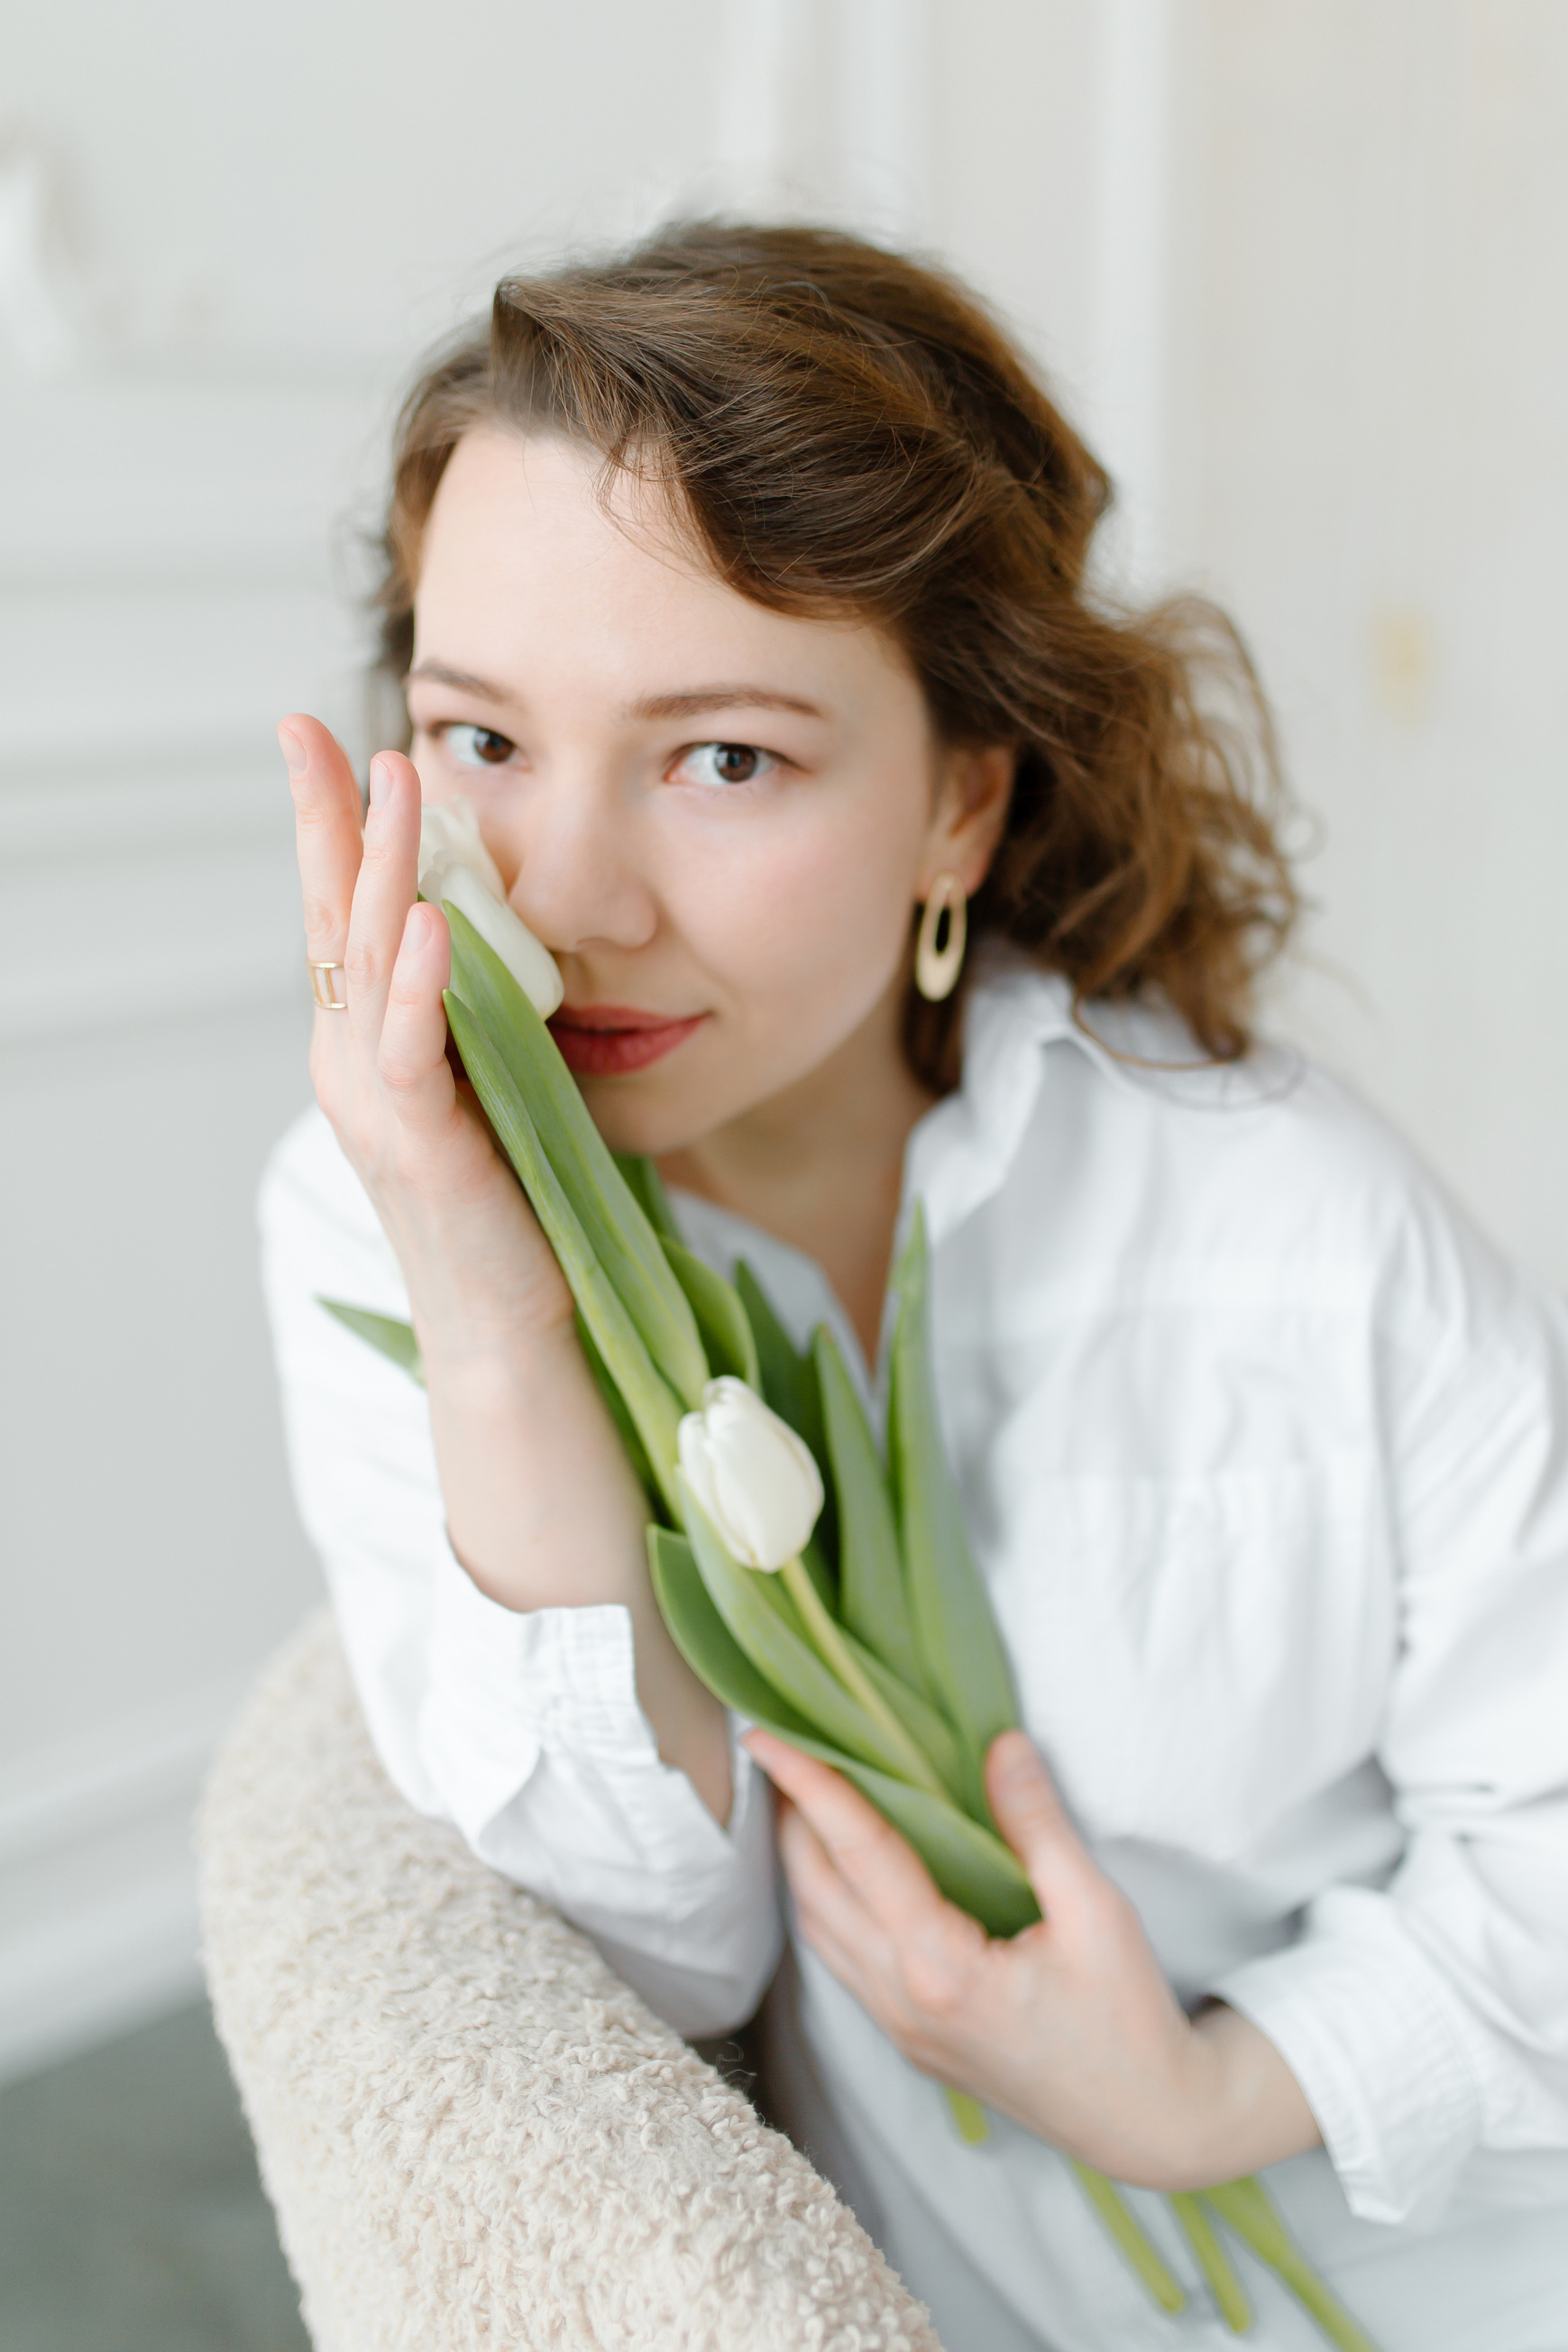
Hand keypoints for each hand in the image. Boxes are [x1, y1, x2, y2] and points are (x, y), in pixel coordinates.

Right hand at [283, 714, 572, 1362]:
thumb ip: (477, 1017)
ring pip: (370, 965)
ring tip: (397, 785)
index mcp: (367, 1048)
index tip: (325, 744)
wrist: (510, 1329)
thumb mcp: (488, 1087)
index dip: (329, 830)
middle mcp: (353, 1066)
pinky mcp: (423, 1145)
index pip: (340, 917)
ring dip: (385, 869)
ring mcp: (380, 1106)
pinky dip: (422, 984)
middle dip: (328, 822)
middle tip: (316, 731)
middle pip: (333, 921)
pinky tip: (436, 921)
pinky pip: (413, 1050)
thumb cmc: (508, 1211)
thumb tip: (497, 933)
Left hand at [746, 1727, 1320, 2188]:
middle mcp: (903, 2000)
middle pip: (817, 1889)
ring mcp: (901, 2027)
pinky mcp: (911, 2039)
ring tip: (802, 1795)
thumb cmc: (1129, 2018)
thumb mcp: (1098, 1911)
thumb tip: (999, 1744)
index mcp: (942, 1968)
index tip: (765, 1734)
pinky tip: (841, 1868)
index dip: (811, 1785)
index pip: (860, 1852)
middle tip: (780, 1748)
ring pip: (820, 1928)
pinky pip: (842, 1958)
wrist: (1146, 2123)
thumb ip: (1038, 1824)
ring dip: (801, 1859)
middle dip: (789, 1815)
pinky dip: (826, 1901)